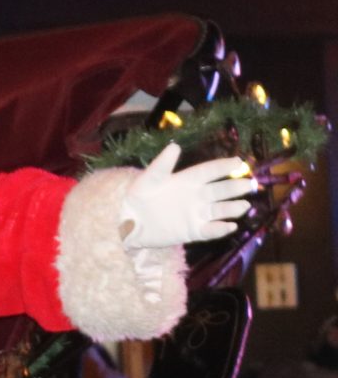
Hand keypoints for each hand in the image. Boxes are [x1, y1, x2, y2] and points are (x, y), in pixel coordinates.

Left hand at [119, 141, 258, 247]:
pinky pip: (210, 230)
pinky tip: (230, 226)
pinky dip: (220, 229)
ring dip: (232, 208)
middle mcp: (196, 196)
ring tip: (244, 206)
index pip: (209, 171)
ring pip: (220, 210)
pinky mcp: (192, 231)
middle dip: (235, 187)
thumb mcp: (148, 179)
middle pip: (220, 190)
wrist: (127, 221)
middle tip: (249, 185)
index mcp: (187, 180)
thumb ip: (162, 165)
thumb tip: (174, 146)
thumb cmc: (137, 196)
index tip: (238, 162)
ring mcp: (196, 214)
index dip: (223, 166)